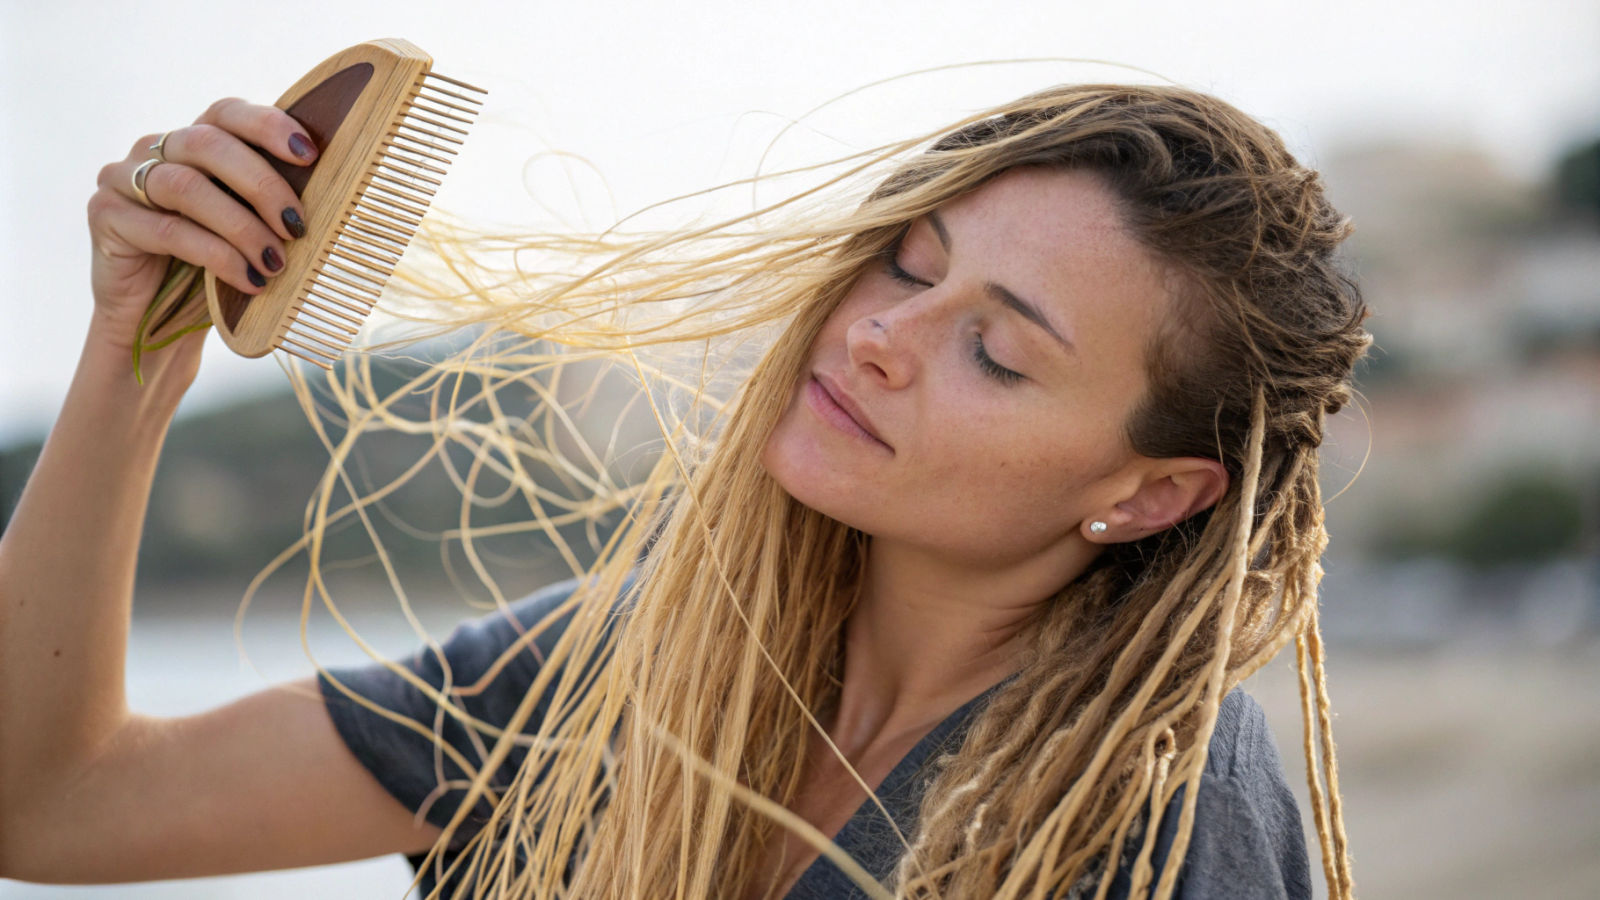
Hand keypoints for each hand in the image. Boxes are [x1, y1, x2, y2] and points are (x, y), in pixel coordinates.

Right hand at [85, 98, 317, 362]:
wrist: (157, 325)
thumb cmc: (216, 271)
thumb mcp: (253, 231)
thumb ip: (274, 205)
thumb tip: (339, 193)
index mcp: (194, 142)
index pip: (227, 113)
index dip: (268, 126)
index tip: (309, 155)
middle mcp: (155, 150)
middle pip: (208, 143)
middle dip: (261, 184)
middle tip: (297, 227)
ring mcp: (123, 179)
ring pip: (186, 186)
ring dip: (241, 226)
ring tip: (275, 263)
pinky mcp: (105, 216)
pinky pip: (168, 229)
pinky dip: (217, 256)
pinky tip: (249, 280)